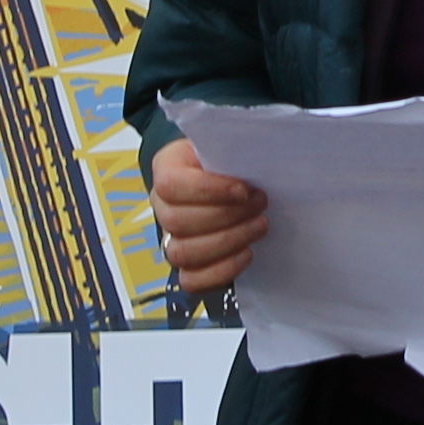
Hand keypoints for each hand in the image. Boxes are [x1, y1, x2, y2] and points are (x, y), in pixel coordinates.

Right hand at [151, 131, 270, 296]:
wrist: (228, 179)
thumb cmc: (229, 160)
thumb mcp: (228, 144)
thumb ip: (234, 148)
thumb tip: (258, 156)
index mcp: (167, 170)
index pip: (171, 185)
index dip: (208, 190)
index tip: (243, 189)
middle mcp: (162, 206)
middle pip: (177, 222)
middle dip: (226, 216)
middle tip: (261, 204)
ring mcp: (171, 239)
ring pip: (182, 253)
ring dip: (228, 241)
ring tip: (260, 225)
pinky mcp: (187, 266)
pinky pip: (191, 280)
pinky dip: (221, 270)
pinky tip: (248, 253)